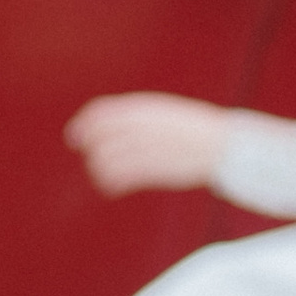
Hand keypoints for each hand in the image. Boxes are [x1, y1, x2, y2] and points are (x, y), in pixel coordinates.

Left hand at [67, 94, 231, 194]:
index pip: (99, 114)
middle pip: (98, 138)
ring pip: (104, 160)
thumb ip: (135, 117)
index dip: (83, 125)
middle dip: (92, 149)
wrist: (219, 144)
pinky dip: (110, 183)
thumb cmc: (191, 128)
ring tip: (106, 175)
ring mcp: (145, 147)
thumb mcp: (162, 113)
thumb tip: (106, 125)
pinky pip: (120, 177)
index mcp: (142, 108)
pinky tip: (112, 187)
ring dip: (100, 169)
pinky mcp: (152, 169)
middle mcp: (139, 126)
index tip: (75, 137)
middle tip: (96, 157)